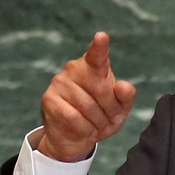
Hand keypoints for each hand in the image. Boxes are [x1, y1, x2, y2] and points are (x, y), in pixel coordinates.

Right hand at [38, 31, 136, 161]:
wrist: (76, 138)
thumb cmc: (101, 117)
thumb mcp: (119, 109)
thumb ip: (125, 97)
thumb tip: (122, 86)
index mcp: (94, 66)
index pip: (97, 55)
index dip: (100, 47)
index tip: (102, 36)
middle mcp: (74, 68)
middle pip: (101, 90)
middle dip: (111, 110)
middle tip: (110, 119)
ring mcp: (59, 82)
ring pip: (88, 106)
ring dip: (99, 123)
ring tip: (97, 126)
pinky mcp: (49, 99)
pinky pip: (74, 117)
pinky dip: (85, 129)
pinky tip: (86, 130)